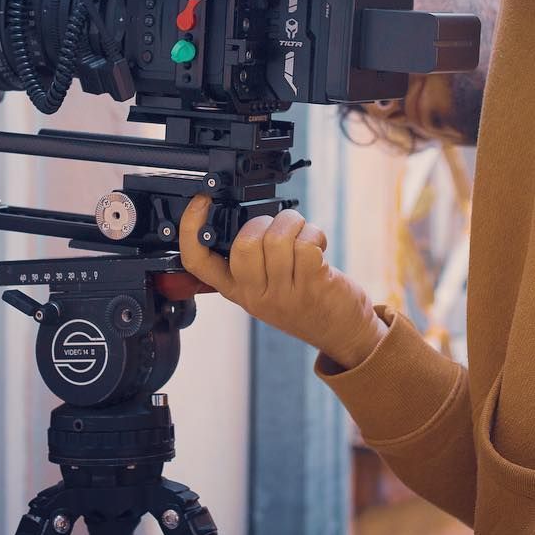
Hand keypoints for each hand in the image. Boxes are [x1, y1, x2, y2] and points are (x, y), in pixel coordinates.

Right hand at [178, 195, 387, 369]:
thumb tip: (243, 220)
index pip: (197, 261)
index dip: (191, 227)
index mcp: (236, 290)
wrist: (343, 334)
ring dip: (293, 223)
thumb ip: (250, 262)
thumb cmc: (305, 304)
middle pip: (243, 243)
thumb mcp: (265, 289)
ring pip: (276, 238)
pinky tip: (318, 247)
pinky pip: (305, 244)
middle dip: (264, 222)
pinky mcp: (312, 286)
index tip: (201, 200)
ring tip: (302, 234)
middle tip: (279, 229)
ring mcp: (283, 294)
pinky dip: (314, 234)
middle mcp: (254, 295)